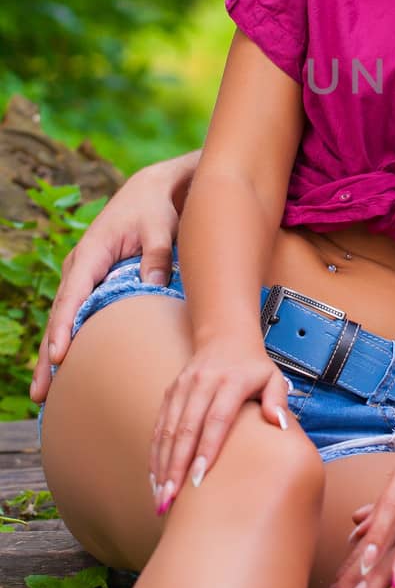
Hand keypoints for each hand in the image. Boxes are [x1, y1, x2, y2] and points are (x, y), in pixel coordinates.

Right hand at [30, 155, 194, 405]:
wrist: (150, 192)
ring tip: (44, 395)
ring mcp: (81, 277)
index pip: (72, 296)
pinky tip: (64, 372)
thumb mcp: (161, 228)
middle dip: (48, 356)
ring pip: (62, 321)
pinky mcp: (90, 284)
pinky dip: (67, 342)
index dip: (63, 327)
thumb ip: (157, 255)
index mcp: (90, 253)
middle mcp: (79, 268)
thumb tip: (153, 283)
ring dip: (52, 357)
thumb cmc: (155, 210)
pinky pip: (74, 317)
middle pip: (59, 317)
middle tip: (42, 393)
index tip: (58, 356)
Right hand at [149, 336, 290, 512]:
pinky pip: (159, 426)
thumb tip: (279, 424)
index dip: (206, 449)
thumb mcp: (274, 377)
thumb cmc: (254, 367)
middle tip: (170, 500)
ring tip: (161, 498)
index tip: (198, 479)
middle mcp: (202, 383)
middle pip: (185, 429)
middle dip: (176, 467)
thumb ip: (278, 400)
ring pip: (167, 430)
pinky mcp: (170, 393)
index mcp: (230, 381)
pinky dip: (156, 454)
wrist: (225, 337)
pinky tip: (156, 479)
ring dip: (163, 465)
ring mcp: (182, 388)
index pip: (216, 419)